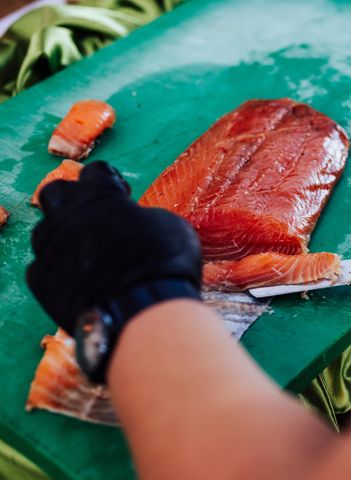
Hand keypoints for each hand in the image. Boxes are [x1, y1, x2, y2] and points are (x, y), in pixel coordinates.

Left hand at [27, 161, 201, 334]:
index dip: (110, 181)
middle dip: (73, 199)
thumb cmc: (164, 261)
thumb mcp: (170, 226)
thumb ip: (145, 216)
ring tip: (88, 253)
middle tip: (96, 217)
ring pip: (45, 231)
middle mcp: (67, 214)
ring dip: (64, 236)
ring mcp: (50, 247)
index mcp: (99, 195)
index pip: (96, 172)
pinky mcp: (41, 280)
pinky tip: (81, 281)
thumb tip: (139, 221)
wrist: (141, 309)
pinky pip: (44, 267)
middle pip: (56, 192)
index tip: (122, 195)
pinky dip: (60, 271)